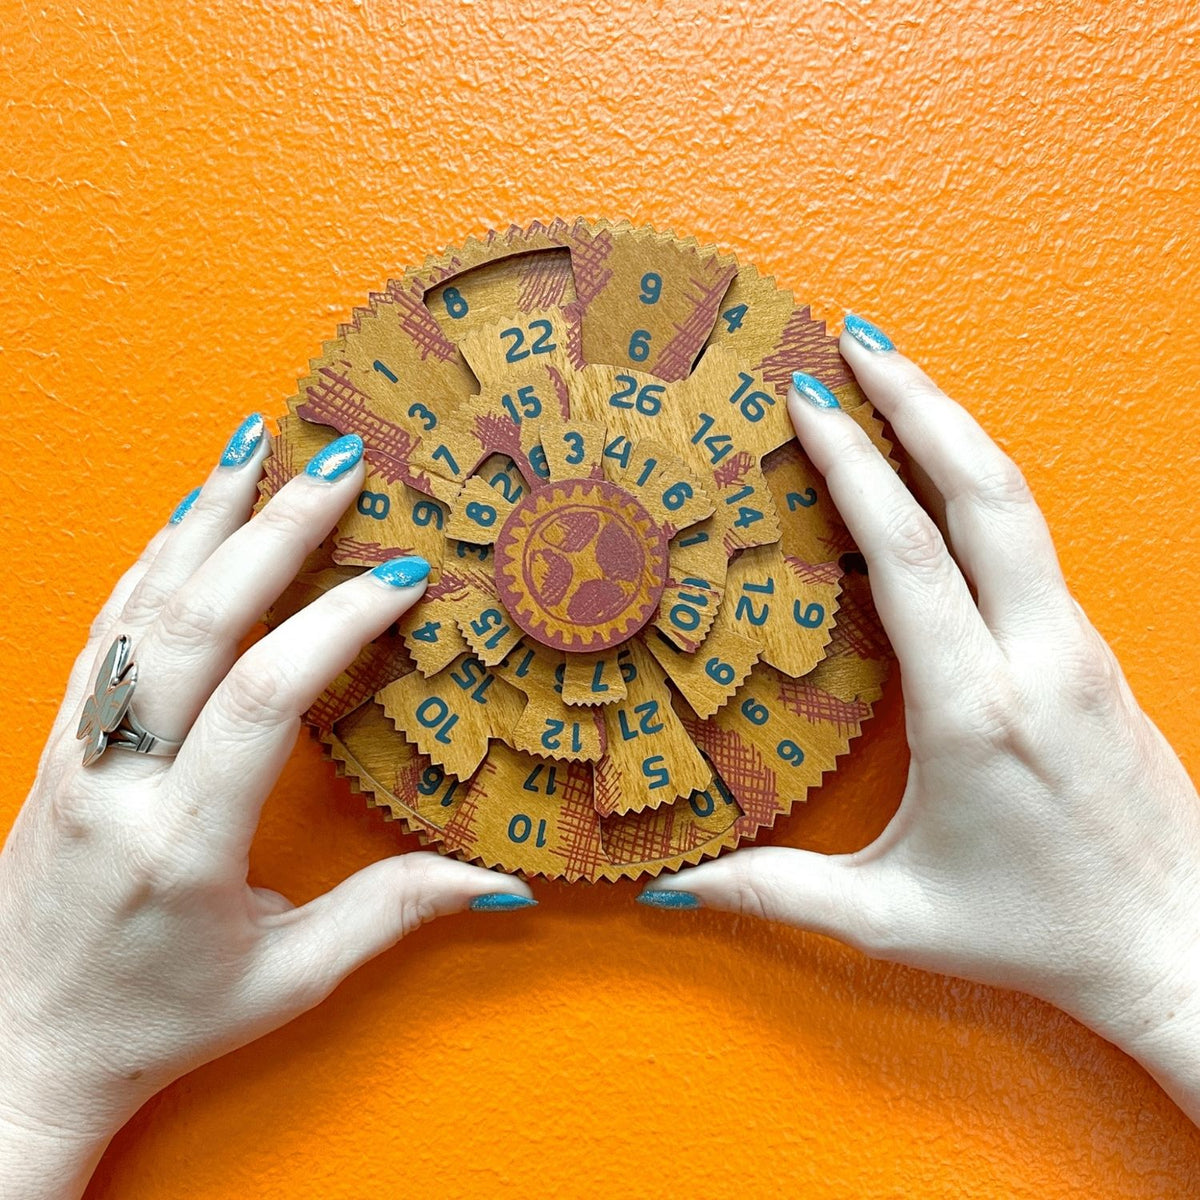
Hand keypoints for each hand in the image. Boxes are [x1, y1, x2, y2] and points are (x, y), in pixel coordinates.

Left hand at [0, 419, 532, 1198]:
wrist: (17, 1044)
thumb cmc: (156, 1021)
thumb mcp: (286, 980)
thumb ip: (391, 914)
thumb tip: (500, 882)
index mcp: (181, 843)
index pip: (263, 698)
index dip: (336, 622)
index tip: (400, 574)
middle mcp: (116, 782)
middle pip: (195, 622)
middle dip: (274, 529)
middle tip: (339, 461)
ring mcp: (75, 755)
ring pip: (138, 607)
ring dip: (202, 518)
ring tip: (254, 445)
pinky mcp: (60, 744)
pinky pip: (105, 628)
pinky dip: (151, 559)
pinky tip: (188, 516)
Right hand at [640, 315, 1199, 1120]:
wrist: (1181, 944)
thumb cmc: (1036, 933)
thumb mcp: (892, 916)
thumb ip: (770, 892)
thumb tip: (666, 889)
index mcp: (975, 709)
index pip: (908, 554)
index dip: (855, 466)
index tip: (807, 399)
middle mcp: (1036, 657)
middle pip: (984, 490)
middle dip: (919, 398)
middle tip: (855, 336)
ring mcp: (1076, 645)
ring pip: (1018, 502)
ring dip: (955, 425)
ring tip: (892, 373)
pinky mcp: (1091, 651)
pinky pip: (1030, 539)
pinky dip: (978, 481)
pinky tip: (939, 467)